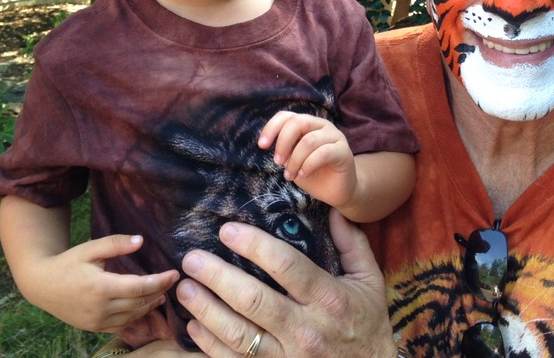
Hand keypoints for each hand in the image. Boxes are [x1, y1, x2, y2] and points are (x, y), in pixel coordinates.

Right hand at [18, 234, 177, 332]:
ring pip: (133, 316)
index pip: (139, 287)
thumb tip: (141, 241)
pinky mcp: (94, 327)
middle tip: (172, 282)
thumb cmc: (67, 263)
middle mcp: (101, 308)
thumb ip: (116, 244)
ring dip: (150, 306)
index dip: (160, 281)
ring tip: (162, 294)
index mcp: (101, 287)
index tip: (174, 274)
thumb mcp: (90, 249)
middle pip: (139, 302)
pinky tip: (144, 308)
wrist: (42, 285)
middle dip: (159, 292)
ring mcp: (97, 320)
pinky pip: (121, 325)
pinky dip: (136, 318)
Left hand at [175, 209, 396, 357]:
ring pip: (239, 334)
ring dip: (206, 310)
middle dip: (217, 276)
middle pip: (254, 300)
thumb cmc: (367, 323)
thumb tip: (333, 210)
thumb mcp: (369, 281)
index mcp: (328, 298)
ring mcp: (288, 357)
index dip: (254, 246)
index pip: (287, 266)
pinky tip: (194, 326)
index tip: (227, 230)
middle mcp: (306, 329)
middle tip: (192, 259)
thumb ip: (352, 243)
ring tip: (184, 288)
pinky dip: (210, 345)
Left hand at [259, 111, 357, 207]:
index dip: (272, 128)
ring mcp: (335, 136)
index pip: (287, 116)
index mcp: (308, 124)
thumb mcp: (293, 161)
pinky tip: (303, 174)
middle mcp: (321, 125)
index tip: (261, 145)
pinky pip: (323, 153)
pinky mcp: (344, 151)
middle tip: (277, 162)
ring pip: (309, 140)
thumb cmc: (313, 173)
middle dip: (283, 142)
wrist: (337, 191)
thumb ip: (285, 151)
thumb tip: (273, 147)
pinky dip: (308, 164)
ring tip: (290, 175)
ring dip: (294, 160)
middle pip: (298, 122)